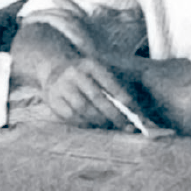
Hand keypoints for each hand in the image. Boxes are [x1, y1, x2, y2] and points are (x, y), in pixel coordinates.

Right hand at [11, 22, 139, 129]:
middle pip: (96, 98)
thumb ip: (114, 88)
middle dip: (114, 115)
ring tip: (108, 125)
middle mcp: (73, 73)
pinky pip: (71, 117)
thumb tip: (135, 112)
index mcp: (89, 64)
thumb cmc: (85, 74)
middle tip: (126, 126)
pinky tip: (91, 123)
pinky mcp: (52, 100)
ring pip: (83, 110)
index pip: (110, 82)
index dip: (124, 99)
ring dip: (99, 121)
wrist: (54, 67)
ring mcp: (60, 86)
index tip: (138, 114)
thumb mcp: (99, 72)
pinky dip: (84, 123)